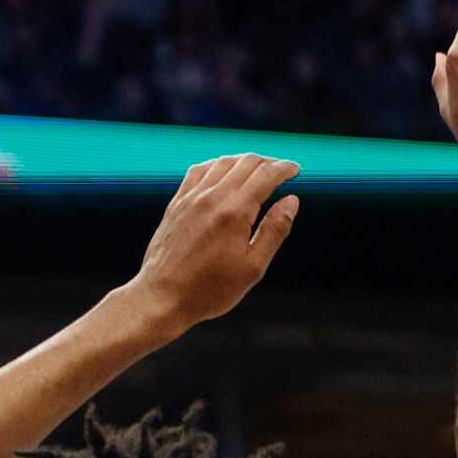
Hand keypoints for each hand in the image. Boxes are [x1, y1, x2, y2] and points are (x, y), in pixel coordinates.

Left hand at [128, 153, 300, 331]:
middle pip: (245, 163)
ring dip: (244, 161)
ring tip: (257, 170)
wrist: (162, 297)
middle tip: (280, 170)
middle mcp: (211, 199)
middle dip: (268, 162)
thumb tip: (291, 201)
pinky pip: (198, 172)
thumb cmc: (209, 289)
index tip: (295, 169)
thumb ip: (275, 230)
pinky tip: (222, 172)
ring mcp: (190, 199)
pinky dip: (216, 165)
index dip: (285, 168)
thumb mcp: (253, 267)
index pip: (266, 174)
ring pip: (222, 163)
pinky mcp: (176, 204)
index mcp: (234, 213)